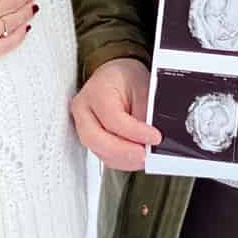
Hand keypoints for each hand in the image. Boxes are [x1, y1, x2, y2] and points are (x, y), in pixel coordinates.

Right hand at [71, 57, 161, 171]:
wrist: (115, 77)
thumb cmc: (126, 78)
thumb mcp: (142, 86)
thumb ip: (146, 112)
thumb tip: (153, 138)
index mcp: (96, 91)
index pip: (112, 117)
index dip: (134, 131)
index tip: (155, 137)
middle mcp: (83, 110)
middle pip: (95, 138)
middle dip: (123, 152)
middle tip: (145, 155)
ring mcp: (83, 126)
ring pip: (98, 150)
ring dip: (123, 159)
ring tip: (145, 157)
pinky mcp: (91, 139)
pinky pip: (103, 155)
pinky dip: (120, 160)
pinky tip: (135, 158)